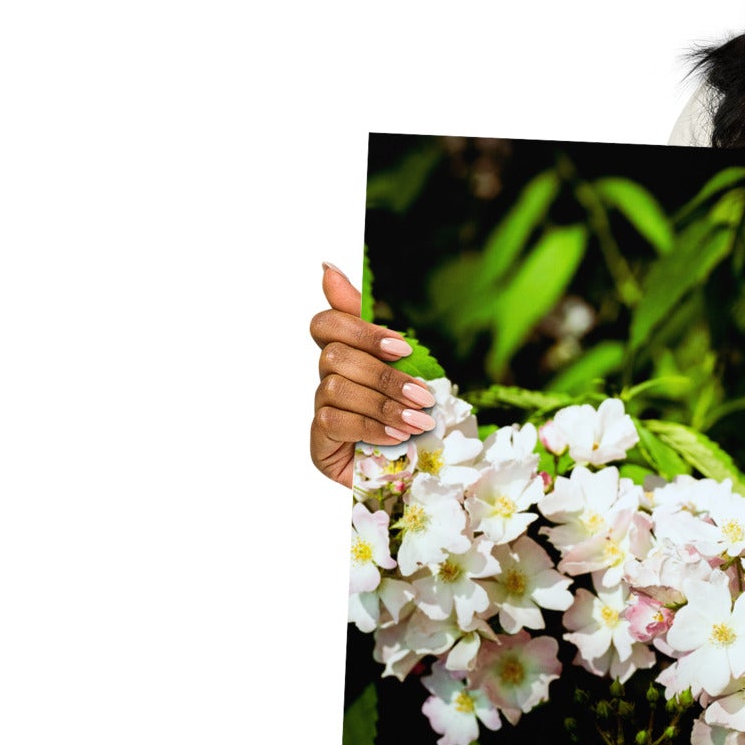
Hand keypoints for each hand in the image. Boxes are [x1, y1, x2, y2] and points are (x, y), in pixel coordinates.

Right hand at [308, 261, 434, 488]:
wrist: (418, 477)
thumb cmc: (413, 422)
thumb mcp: (409, 375)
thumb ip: (379, 332)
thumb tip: (327, 267)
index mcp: (349, 357)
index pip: (327, 324)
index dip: (359, 328)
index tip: (401, 346)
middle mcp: (327, 379)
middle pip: (334, 355)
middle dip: (384, 374)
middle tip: (424, 395)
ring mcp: (320, 410)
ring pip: (336, 387)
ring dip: (384, 403)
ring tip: (419, 422)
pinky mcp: (319, 442)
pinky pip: (334, 421)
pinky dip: (371, 426)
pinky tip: (397, 438)